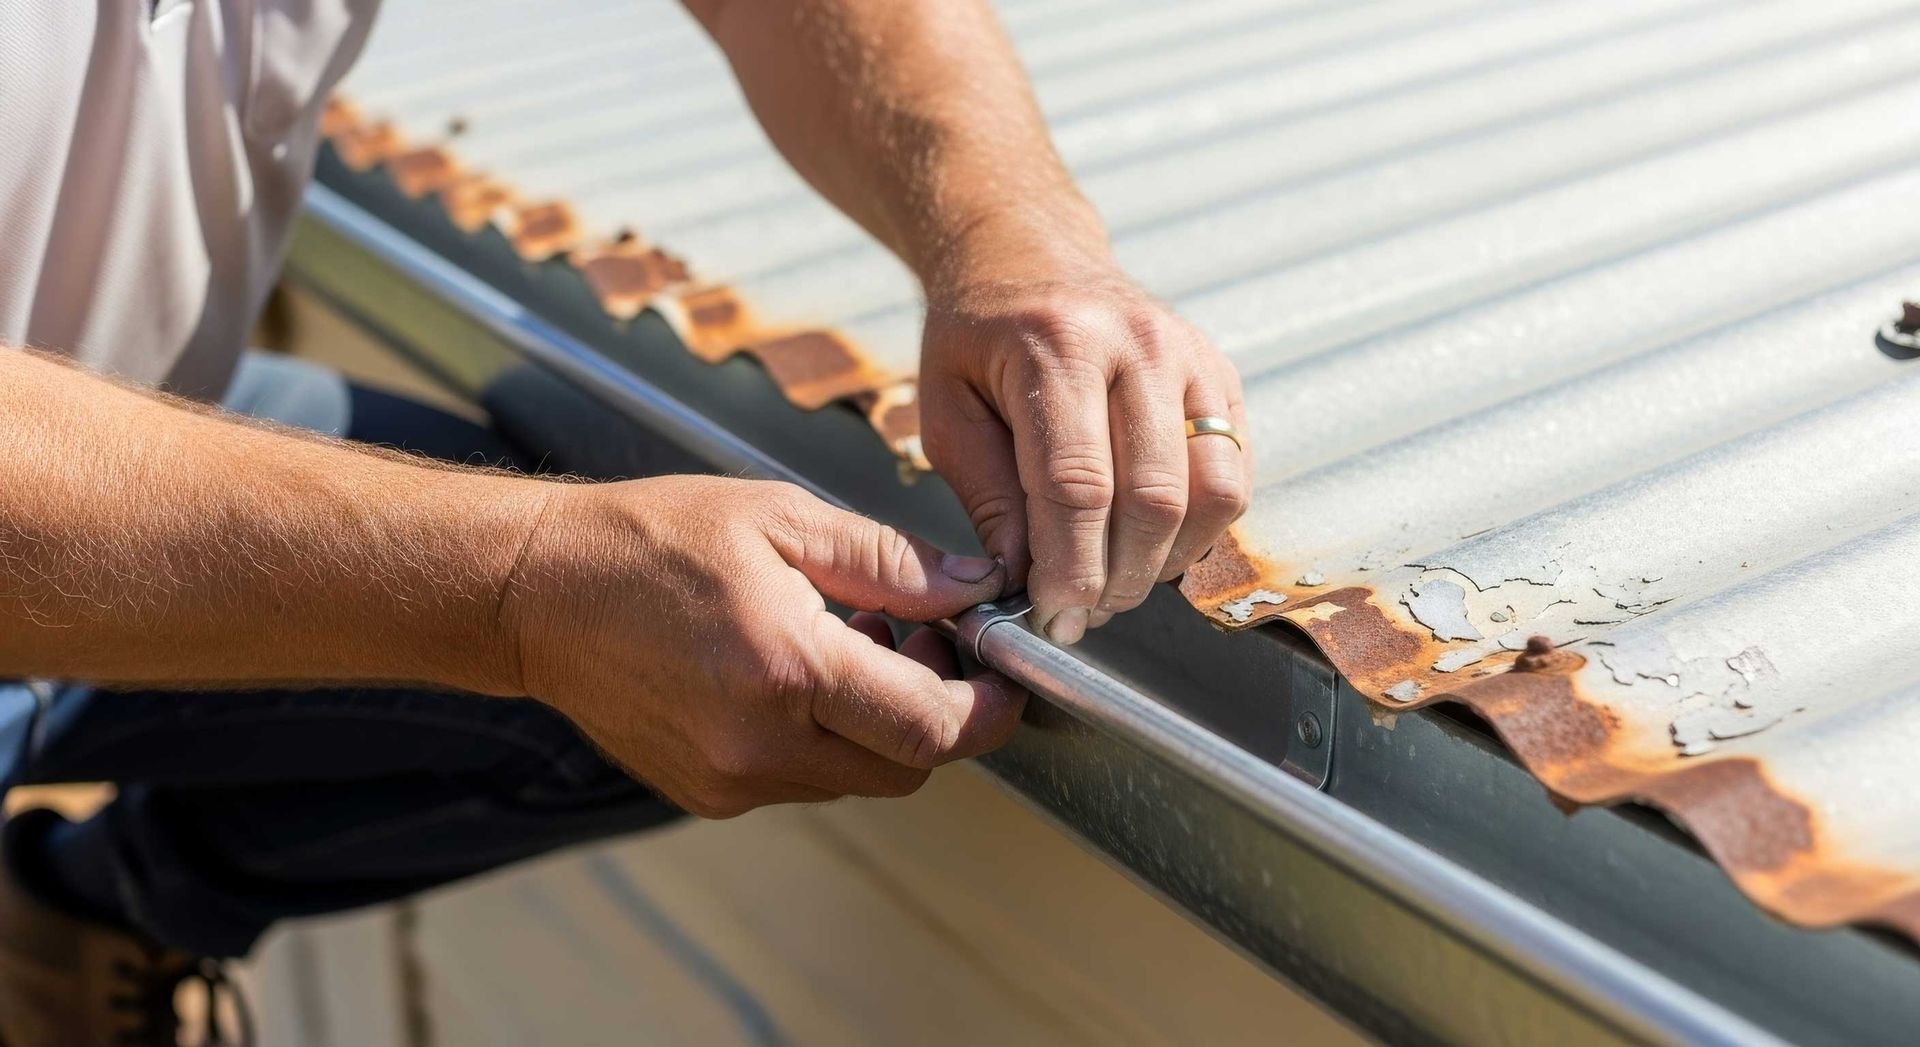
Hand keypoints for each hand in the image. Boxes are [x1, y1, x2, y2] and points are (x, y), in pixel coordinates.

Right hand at [496, 475, 1023, 817]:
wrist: (535, 593)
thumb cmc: (649, 540)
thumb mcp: (780, 519)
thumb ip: (890, 563)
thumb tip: (974, 589)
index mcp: (787, 670)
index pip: (930, 728)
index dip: (986, 707)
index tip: (999, 672)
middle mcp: (760, 746)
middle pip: (906, 767)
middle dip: (937, 710)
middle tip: (919, 634)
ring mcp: (730, 781)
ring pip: (858, 778)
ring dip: (880, 723)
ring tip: (847, 640)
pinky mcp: (707, 795)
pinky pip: (803, 780)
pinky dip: (825, 738)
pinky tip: (795, 673)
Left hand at [920, 250, 1251, 645]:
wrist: (1028, 255)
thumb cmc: (977, 339)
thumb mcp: (946, 409)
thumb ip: (986, 495)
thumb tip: (1022, 577)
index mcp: (1058, 346)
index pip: (1078, 485)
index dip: (1069, 568)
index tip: (1052, 617)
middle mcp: (1138, 344)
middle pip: (1153, 498)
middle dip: (1118, 578)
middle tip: (1082, 613)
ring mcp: (1191, 356)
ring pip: (1210, 493)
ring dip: (1166, 562)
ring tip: (1116, 582)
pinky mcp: (1221, 373)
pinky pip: (1235, 473)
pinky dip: (1200, 529)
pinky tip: (1152, 544)